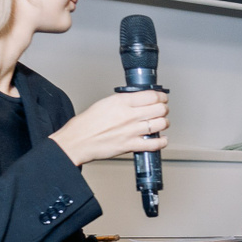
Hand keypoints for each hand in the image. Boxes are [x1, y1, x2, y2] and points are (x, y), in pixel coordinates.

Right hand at [50, 89, 167, 165]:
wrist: (77, 141)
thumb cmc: (87, 123)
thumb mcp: (105, 103)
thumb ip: (124, 101)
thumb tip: (139, 100)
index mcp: (121, 102)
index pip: (151, 96)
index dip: (161, 96)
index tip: (162, 98)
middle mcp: (128, 115)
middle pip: (159, 109)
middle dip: (164, 108)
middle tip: (162, 109)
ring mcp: (131, 131)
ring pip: (160, 124)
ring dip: (164, 123)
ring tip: (161, 123)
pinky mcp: (130, 145)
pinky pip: (154, 144)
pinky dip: (161, 141)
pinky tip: (161, 138)